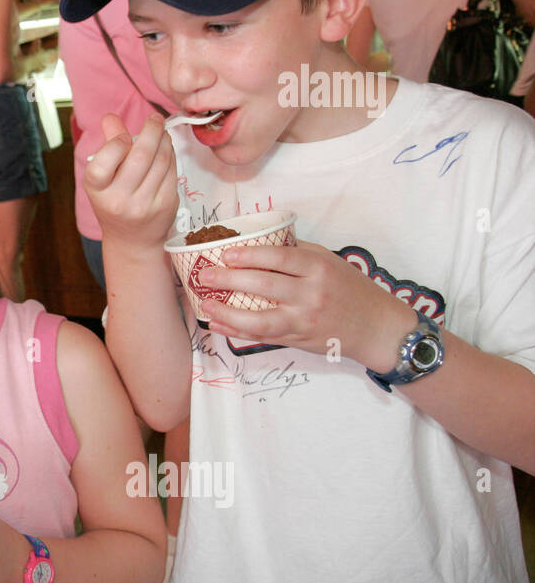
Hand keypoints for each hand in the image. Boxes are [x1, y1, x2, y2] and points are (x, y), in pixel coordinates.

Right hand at [83, 113, 177, 249]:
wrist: (132, 240)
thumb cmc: (114, 201)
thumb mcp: (103, 178)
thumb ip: (108, 145)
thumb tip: (110, 117)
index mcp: (97, 191)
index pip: (102, 162)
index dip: (116, 143)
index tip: (124, 136)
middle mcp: (119, 200)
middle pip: (140, 156)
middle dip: (151, 131)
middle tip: (155, 119)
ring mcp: (144, 205)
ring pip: (161, 161)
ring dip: (164, 141)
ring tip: (161, 133)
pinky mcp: (165, 205)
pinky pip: (172, 172)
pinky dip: (171, 156)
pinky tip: (167, 150)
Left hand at [197, 240, 417, 367]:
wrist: (376, 327)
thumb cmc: (350, 289)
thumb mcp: (330, 262)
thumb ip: (297, 253)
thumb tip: (258, 242)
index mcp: (318, 268)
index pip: (280, 258)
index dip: (250, 255)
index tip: (226, 253)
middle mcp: (311, 294)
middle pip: (264, 285)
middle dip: (230, 279)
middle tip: (206, 275)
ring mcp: (304, 320)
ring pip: (260, 318)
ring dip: (228, 312)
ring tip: (206, 304)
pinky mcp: (298, 339)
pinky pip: (263, 336)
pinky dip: (238, 331)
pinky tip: (218, 324)